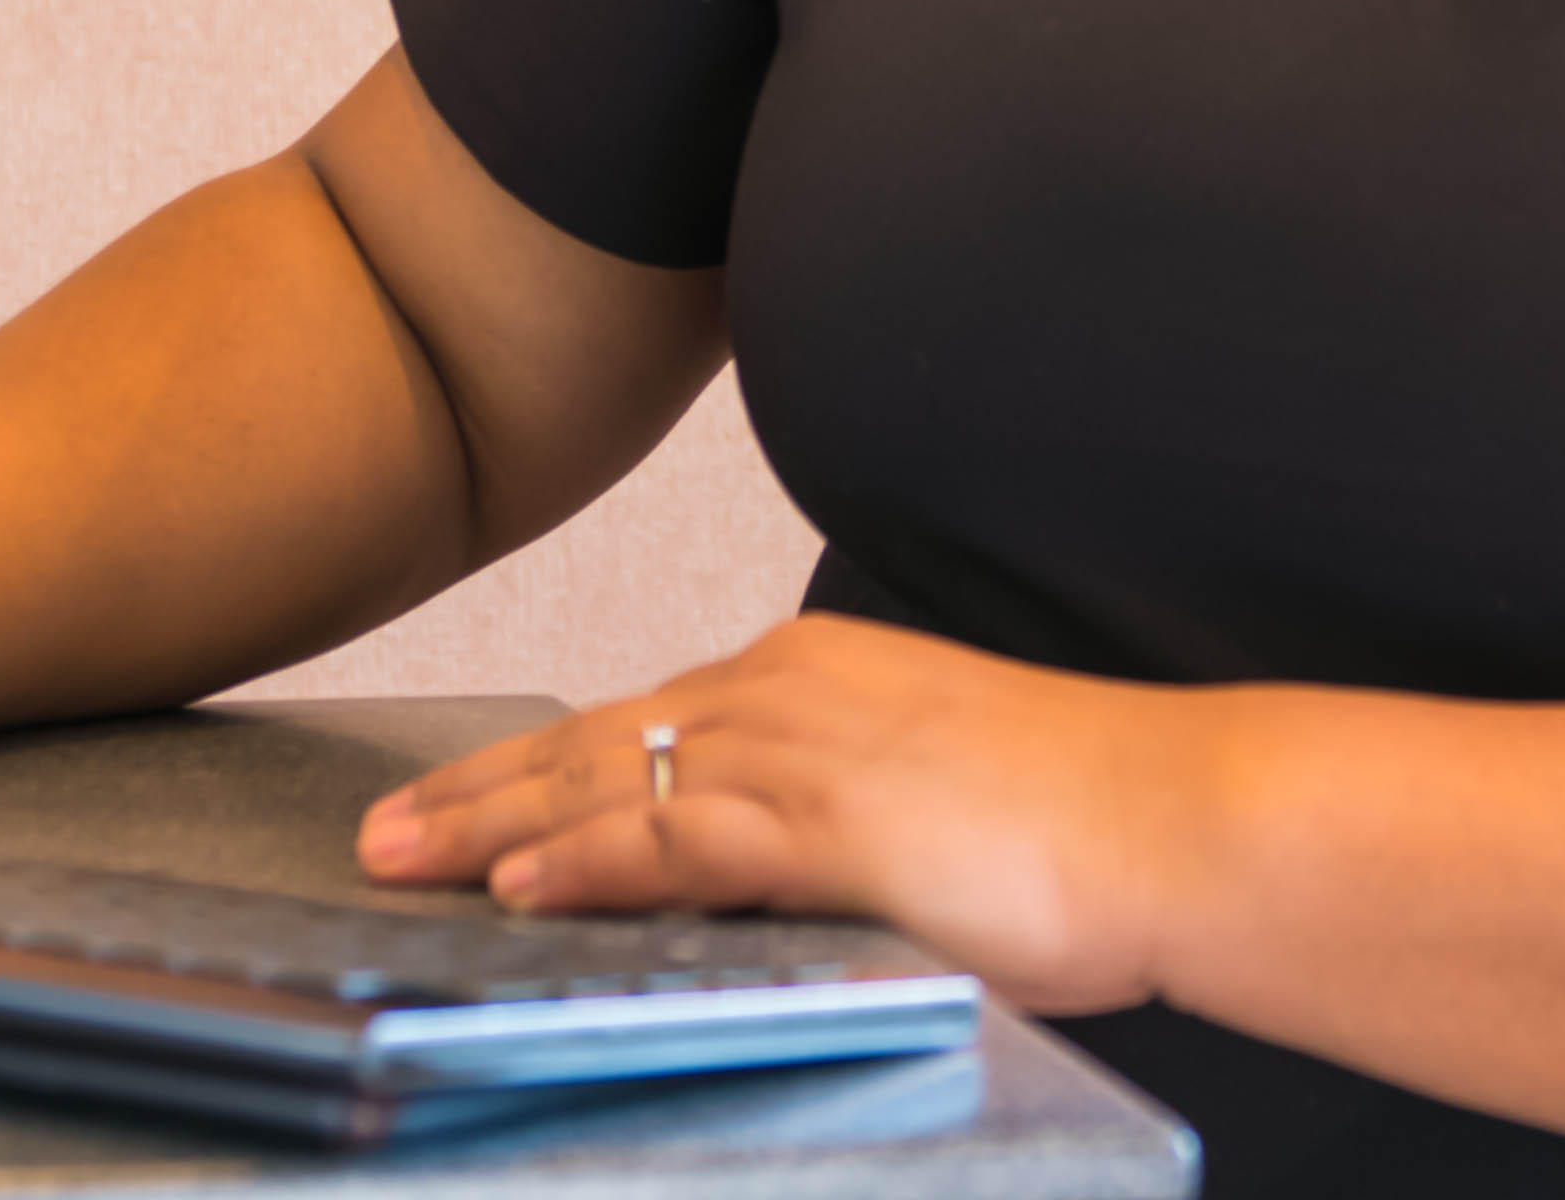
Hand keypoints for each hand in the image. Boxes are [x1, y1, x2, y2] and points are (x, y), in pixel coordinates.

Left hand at [351, 615, 1218, 1015]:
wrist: (1182, 819)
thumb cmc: (1084, 828)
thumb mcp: (928, 811)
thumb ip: (831, 834)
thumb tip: (764, 889)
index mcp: (824, 676)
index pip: (646, 719)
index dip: (542, 762)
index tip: (466, 798)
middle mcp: (799, 689)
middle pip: (601, 735)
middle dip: (482, 785)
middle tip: (383, 829)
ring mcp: (811, 747)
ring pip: (612, 776)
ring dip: (495, 820)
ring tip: (404, 860)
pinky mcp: (832, 816)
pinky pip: (676, 835)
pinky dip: (587, 856)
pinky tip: (521, 882)